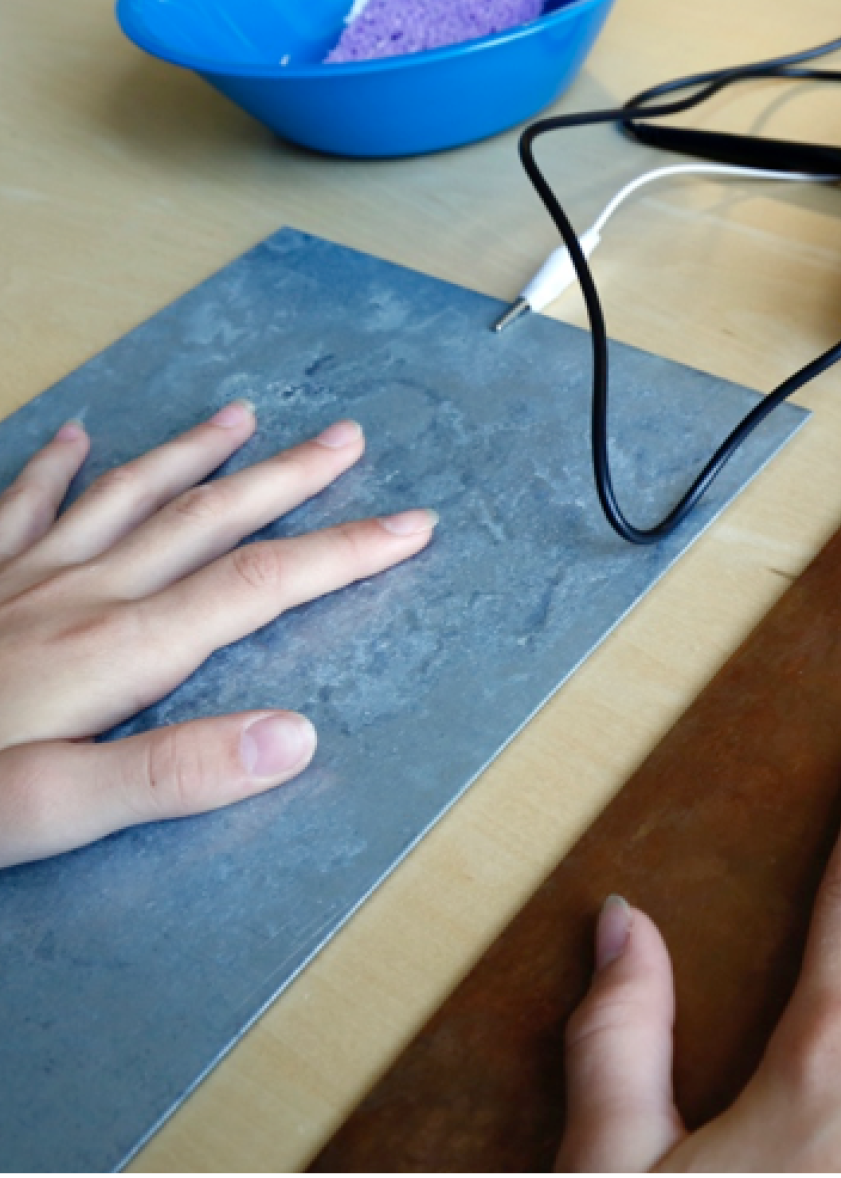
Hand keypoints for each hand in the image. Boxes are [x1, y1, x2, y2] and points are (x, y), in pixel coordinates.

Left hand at [0, 404, 435, 867]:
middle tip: (348, 439)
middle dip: (287, 482)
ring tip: (242, 416)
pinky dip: (57, 467)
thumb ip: (173, 772)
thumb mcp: (50, 811)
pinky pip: (19, 505)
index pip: (259, 585)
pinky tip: (74, 437)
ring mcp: (15, 579)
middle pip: (205, 521)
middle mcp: (76, 595)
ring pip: (124, 496)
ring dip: (191, 455)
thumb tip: (296, 735)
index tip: (415, 524)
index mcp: (117, 649)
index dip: (346, 552)